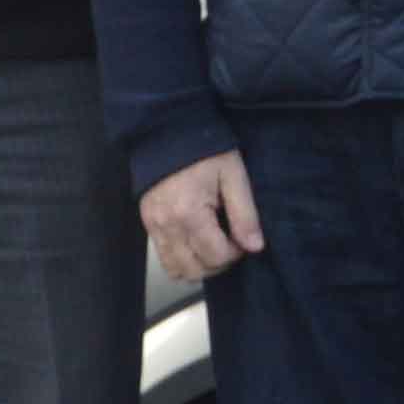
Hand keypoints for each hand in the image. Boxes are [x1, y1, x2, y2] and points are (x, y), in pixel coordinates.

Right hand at [142, 148, 264, 281]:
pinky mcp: (147, 224)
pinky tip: (197, 241)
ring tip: (213, 244)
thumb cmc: (205, 152)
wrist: (168, 134)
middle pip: (194, 270)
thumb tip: (255, 247)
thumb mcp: (234, 177)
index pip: (215, 256)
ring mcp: (153, 227)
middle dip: (218, 263)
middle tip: (230, 242)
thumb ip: (245, 215)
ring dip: (199, 265)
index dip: (236, 253)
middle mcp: (166, 225)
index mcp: (189, 213)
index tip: (243, 236)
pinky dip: (182, 258)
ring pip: (176, 269)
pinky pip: (164, 257)